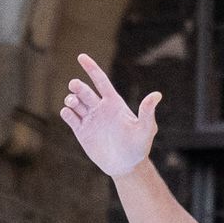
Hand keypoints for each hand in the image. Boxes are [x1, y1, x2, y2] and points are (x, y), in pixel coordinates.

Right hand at [60, 53, 160, 179]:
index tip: (81, 56)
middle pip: (84, 91)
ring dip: (70, 99)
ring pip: (75, 102)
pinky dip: (66, 113)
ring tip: (72, 103)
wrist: (127, 166)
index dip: (91, 68)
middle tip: (75, 87)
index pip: (100, 80)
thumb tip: (157, 95)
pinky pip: (70, 117)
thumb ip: (147, 112)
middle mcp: (100, 108)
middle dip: (77, 86)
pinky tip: (69, 113)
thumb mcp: (145, 129)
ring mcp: (90, 119)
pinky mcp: (82, 132)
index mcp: (114, 103)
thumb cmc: (139, 147)